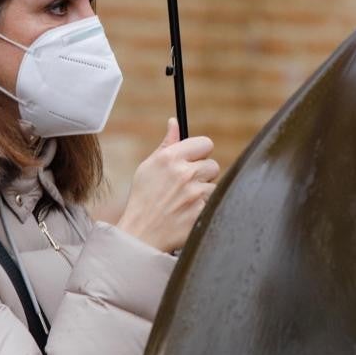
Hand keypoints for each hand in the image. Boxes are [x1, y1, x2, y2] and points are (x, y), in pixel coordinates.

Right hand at [117, 118, 217, 252]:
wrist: (141, 232)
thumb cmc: (143, 197)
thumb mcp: (148, 166)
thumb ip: (166, 143)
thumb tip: (174, 122)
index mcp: (170, 158)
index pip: (205, 143)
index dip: (201, 152)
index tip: (195, 159)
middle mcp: (184, 173)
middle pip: (213, 164)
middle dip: (203, 173)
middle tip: (187, 184)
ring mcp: (194, 194)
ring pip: (214, 185)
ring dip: (204, 192)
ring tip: (185, 200)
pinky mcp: (201, 212)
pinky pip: (212, 203)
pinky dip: (203, 208)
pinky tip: (187, 212)